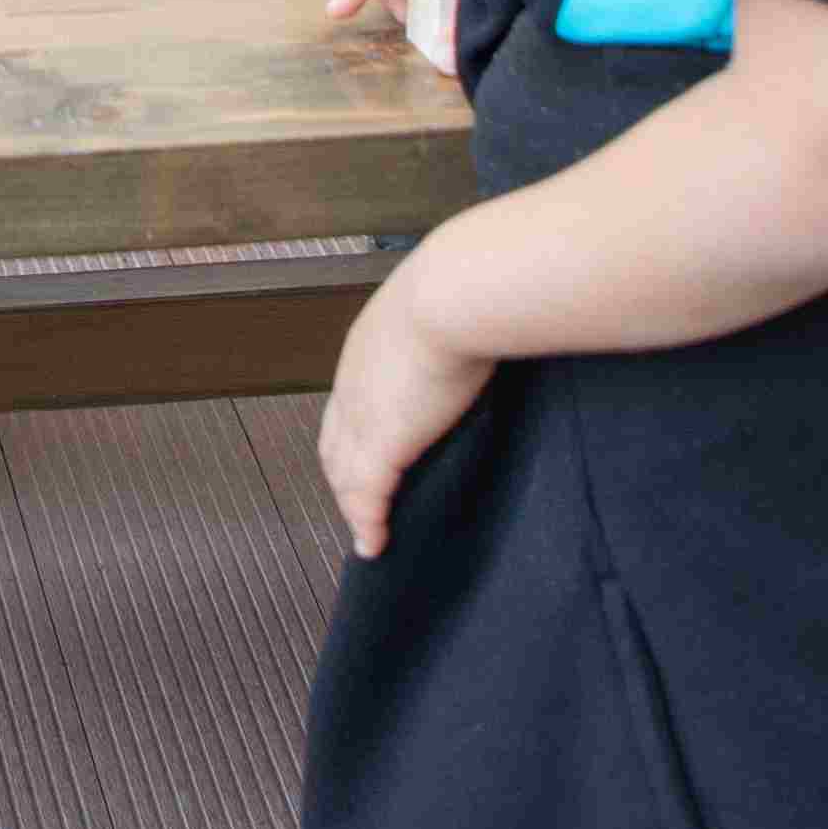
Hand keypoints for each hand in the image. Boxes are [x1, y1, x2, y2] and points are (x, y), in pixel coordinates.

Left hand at [317, 237, 495, 558]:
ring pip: (344, 474)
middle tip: (362, 503)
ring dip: (353, 505)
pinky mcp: (383, 444)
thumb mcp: (452, 301)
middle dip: (345, 476)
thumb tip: (492, 320)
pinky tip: (375, 543)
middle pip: (335, 442)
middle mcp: (355, 381)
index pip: (350, 401)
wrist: (458, 291)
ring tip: (367, 531)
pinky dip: (368, 523)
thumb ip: (460, 320)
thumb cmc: (468, 285)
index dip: (355, 431)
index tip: (367, 452)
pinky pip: (367, 497)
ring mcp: (364, 415)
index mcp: (370, 345)